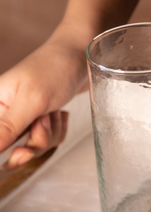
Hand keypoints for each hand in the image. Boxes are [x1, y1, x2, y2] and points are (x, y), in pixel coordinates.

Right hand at [0, 30, 87, 168]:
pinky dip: (58, 131)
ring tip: (53, 110)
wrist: (81, 57)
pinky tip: (59, 113)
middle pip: (14, 151)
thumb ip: (7, 127)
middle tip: (44, 119)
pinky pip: (48, 142)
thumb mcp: (30, 100)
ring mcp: (22, 119)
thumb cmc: (54, 70)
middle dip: (36, 140)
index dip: (9, 154)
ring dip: (51, 133)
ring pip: (35, 147)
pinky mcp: (38, 122)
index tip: (23, 152)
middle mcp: (4, 114)